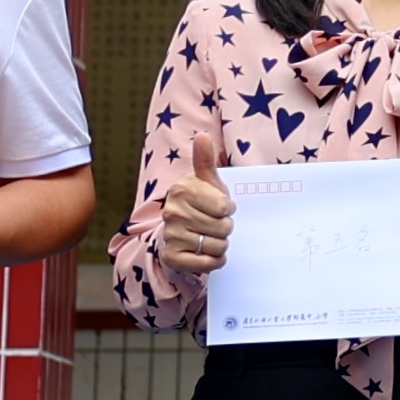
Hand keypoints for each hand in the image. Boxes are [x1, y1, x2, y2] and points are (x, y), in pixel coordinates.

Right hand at [156, 128, 233, 276]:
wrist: (176, 233)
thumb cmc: (199, 204)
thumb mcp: (205, 182)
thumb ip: (205, 161)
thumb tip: (202, 136)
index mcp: (182, 191)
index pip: (225, 207)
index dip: (228, 209)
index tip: (219, 208)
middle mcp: (172, 213)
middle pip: (224, 227)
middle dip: (225, 228)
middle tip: (213, 224)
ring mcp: (171, 235)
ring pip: (219, 246)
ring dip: (221, 245)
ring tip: (208, 237)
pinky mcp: (173, 257)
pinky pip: (209, 264)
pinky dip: (215, 261)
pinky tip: (207, 253)